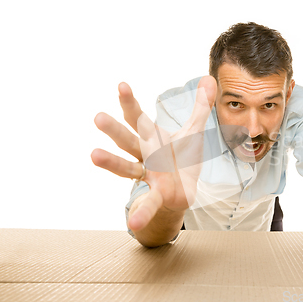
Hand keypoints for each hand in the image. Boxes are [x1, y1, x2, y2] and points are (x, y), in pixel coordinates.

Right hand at [91, 76, 216, 231]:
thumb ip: (201, 106)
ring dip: (112, 162)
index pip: (138, 117)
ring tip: (93, 155)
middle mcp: (144, 155)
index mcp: (151, 138)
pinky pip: (149, 204)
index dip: (130, 102)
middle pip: (127, 140)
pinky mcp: (159, 194)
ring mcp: (149, 175)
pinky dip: (142, 213)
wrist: (182, 190)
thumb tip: (209, 77)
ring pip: (127, 168)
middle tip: (97, 117)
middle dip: (114, 129)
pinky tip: (134, 224)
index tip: (121, 85)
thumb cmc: (182, 158)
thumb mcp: (194, 131)